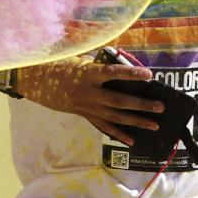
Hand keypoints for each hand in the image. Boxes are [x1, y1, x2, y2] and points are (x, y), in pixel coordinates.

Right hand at [17, 57, 164, 145]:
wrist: (38, 82)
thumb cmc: (60, 64)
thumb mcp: (78, 57)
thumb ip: (99, 61)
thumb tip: (120, 59)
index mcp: (87, 74)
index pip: (112, 73)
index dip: (131, 74)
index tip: (149, 74)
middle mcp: (88, 93)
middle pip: (118, 101)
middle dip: (140, 105)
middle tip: (160, 107)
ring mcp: (86, 107)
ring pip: (114, 117)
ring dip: (135, 121)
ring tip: (154, 125)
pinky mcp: (84, 115)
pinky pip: (103, 126)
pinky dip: (118, 134)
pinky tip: (132, 140)